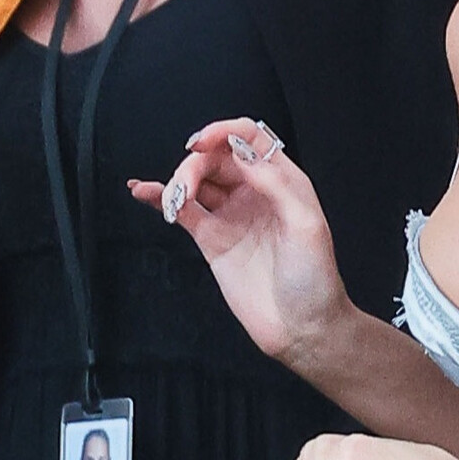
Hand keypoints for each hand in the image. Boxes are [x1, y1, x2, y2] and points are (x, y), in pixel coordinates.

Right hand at [129, 118, 351, 370]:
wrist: (302, 327)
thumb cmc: (314, 278)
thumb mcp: (306, 224)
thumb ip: (275, 183)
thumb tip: (241, 150)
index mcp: (284, 182)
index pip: (250, 140)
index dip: (224, 133)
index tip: (201, 143)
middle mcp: (257, 193)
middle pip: (217, 158)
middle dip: (196, 163)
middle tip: (185, 186)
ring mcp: (232, 215)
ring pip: (198, 180)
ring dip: (178, 180)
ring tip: (173, 199)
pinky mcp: (212, 239)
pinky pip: (184, 210)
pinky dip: (162, 197)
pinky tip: (144, 191)